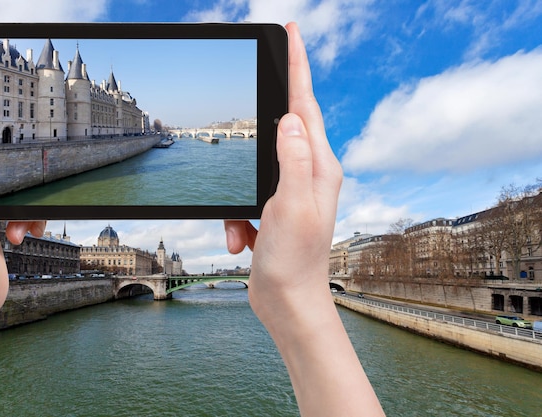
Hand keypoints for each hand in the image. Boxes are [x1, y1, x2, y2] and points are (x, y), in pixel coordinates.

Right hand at [224, 22, 341, 319]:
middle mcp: (309, 174)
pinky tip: (243, 241)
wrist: (288, 303)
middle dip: (256, 132)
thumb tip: (290, 118)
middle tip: (253, 116)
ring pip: (252, 169)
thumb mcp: (291, 206)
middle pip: (279, 131)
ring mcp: (291, 191)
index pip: (306, 105)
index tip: (291, 33)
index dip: (297, 67)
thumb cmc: (295, 261)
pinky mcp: (273, 208)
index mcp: (320, 167)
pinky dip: (236, 219)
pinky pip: (244, 198)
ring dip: (238, 202)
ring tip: (245, 232)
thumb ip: (292, 159)